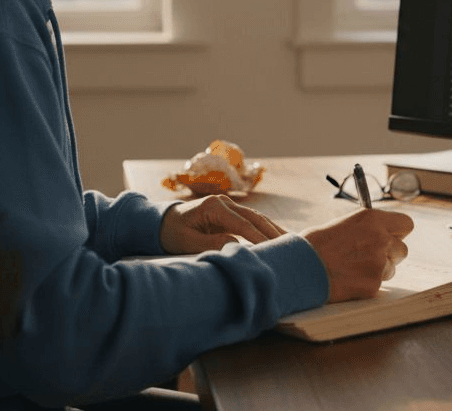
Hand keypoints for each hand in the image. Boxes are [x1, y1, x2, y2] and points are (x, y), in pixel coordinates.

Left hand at [160, 194, 287, 253]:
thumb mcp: (187, 242)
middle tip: (291, 247)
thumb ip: (211, 243)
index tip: (273, 250)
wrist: (161, 222)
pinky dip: (264, 229)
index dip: (259, 237)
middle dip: (273, 232)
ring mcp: (228, 205)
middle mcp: (224, 202)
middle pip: (255, 217)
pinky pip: (251, 221)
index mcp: (213, 207)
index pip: (242, 224)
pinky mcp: (229, 212)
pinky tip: (276, 238)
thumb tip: (236, 246)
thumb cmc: (172, 233)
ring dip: (272, 229)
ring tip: (290, 243)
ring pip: (256, 217)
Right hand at [302, 209, 414, 302]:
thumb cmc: (314, 245)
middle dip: (390, 255)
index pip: (406, 224)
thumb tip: (380, 233)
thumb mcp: (342, 225)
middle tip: (370, 257)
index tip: (391, 237)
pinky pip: (378, 285)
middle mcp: (379, 238)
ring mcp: (378, 262)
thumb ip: (366, 229)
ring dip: (378, 270)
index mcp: (371, 219)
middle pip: (402, 249)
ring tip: (353, 269)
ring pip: (391, 269)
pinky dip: (366, 285)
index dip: (399, 232)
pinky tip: (348, 280)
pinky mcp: (373, 284)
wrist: (299, 268)